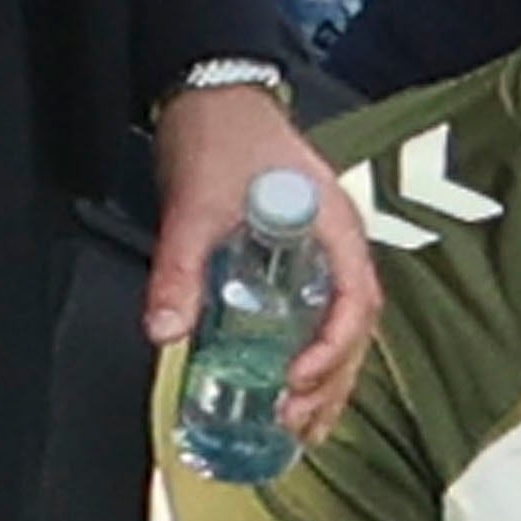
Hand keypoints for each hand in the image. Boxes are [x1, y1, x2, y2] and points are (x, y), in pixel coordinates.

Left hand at [143, 82, 379, 442]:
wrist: (211, 93)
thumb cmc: (219, 137)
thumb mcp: (195, 206)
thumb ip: (181, 269)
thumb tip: (165, 332)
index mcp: (332, 226)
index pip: (356, 300)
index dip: (332, 348)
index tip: (297, 378)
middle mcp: (336, 243)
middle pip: (355, 325)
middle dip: (332, 380)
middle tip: (296, 421)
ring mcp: (320, 251)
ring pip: (341, 326)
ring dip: (328, 378)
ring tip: (303, 426)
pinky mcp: (295, 258)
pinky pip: (317, 314)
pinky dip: (310, 356)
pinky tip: (290, 387)